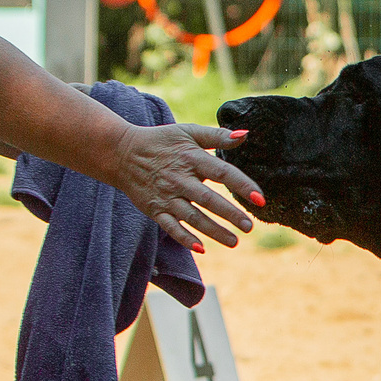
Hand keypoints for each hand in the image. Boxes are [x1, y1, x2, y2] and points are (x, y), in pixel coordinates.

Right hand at [108, 122, 262, 250]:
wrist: (121, 152)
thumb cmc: (161, 141)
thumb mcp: (188, 132)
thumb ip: (217, 136)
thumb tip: (245, 135)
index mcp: (191, 158)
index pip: (221, 173)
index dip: (241, 185)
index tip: (260, 199)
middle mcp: (179, 179)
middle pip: (208, 200)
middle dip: (230, 214)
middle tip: (249, 226)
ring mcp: (166, 196)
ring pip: (192, 217)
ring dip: (213, 231)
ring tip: (234, 241)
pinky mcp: (155, 209)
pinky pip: (171, 227)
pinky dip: (185, 238)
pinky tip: (202, 248)